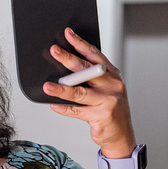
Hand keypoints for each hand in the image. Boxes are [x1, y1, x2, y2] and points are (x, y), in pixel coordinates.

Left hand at [43, 28, 136, 157]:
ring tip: (47, 87)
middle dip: (68, 59)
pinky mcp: (102, 116)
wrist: (121, 134)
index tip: (68, 33)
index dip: (80, 43)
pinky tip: (53, 105)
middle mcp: (112, 85)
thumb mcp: (104, 89)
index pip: (94, 54)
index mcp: (112, 75)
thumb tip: (65, 69)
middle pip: (86, 69)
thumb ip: (89, 79)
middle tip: (54, 51)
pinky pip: (77, 111)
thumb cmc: (109, 109)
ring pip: (80, 92)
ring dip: (61, 89)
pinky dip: (64, 108)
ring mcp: (108, 100)